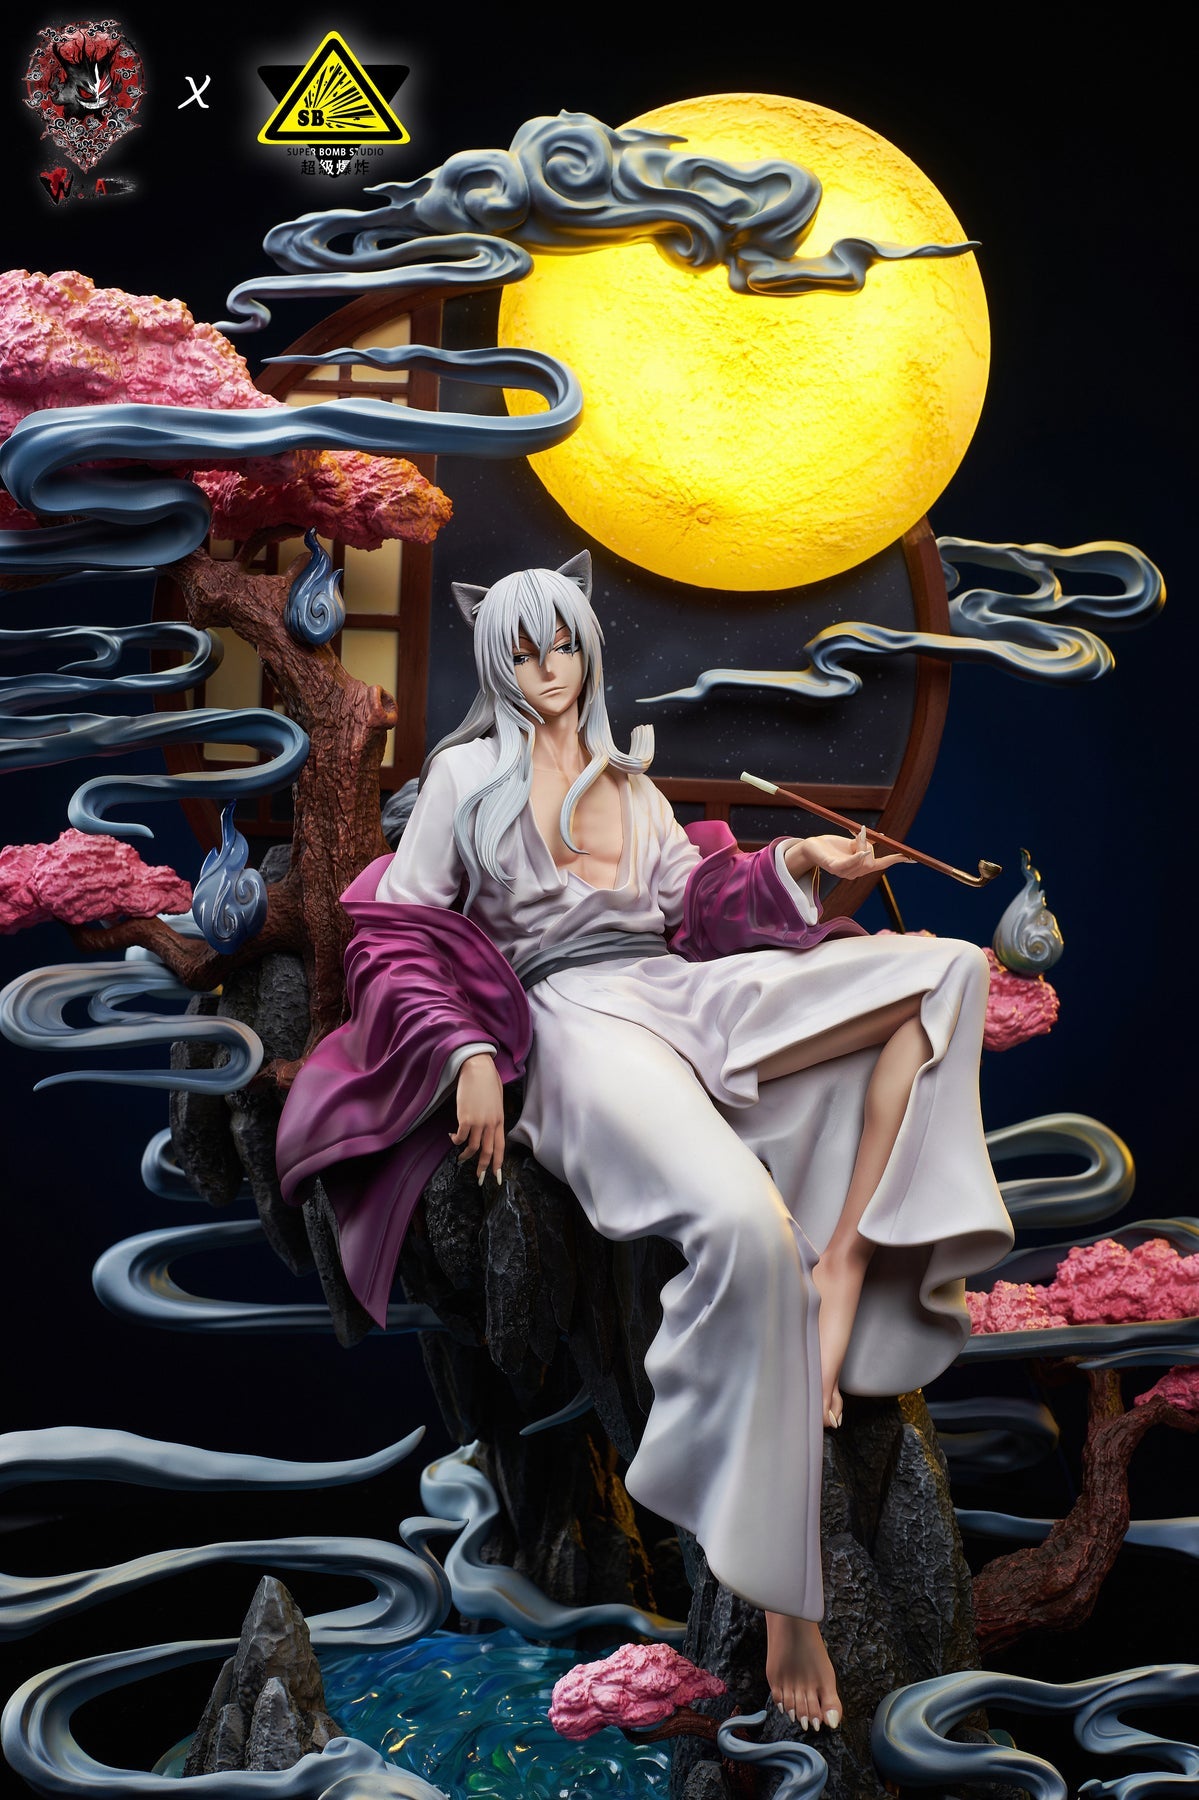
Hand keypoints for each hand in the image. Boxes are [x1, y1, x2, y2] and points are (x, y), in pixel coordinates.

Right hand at [450, 1053, 504, 1184]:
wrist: (477, 1068)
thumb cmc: (487, 1079)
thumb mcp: (497, 1099)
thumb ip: (494, 1114)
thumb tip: (489, 1122)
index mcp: (500, 1119)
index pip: (500, 1147)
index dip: (498, 1163)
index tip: (496, 1176)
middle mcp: (491, 1124)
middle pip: (487, 1151)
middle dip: (482, 1167)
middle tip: (478, 1178)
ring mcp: (478, 1122)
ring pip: (472, 1147)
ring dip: (465, 1155)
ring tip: (460, 1158)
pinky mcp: (465, 1118)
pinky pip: (460, 1137)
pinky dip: (455, 1141)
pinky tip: (452, 1137)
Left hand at [784, 828, 913, 882]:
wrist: (812, 847)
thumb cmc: (832, 846)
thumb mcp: (853, 842)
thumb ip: (866, 843)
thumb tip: (881, 837)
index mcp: (861, 867)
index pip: (884, 864)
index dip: (897, 860)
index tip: (912, 858)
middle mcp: (855, 873)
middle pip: (873, 859)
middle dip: (869, 844)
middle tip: (860, 831)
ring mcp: (845, 873)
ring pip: (863, 857)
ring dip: (860, 842)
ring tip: (852, 835)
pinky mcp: (835, 868)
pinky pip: (851, 863)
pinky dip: (859, 857)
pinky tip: (863, 852)